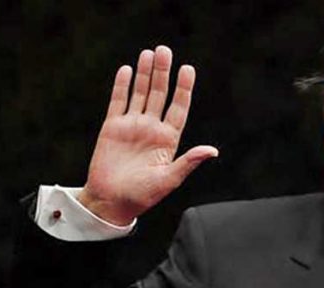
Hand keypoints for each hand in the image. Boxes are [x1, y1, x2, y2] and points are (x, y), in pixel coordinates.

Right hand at [78, 45, 217, 225]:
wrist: (111, 202)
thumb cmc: (142, 196)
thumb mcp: (169, 180)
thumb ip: (189, 162)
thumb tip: (212, 151)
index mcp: (168, 140)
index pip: (179, 108)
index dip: (184, 88)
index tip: (188, 69)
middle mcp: (152, 129)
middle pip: (160, 94)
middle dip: (163, 73)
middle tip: (165, 50)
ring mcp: (132, 126)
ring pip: (140, 94)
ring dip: (145, 74)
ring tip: (149, 53)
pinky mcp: (112, 127)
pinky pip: (118, 102)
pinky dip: (122, 86)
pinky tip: (127, 69)